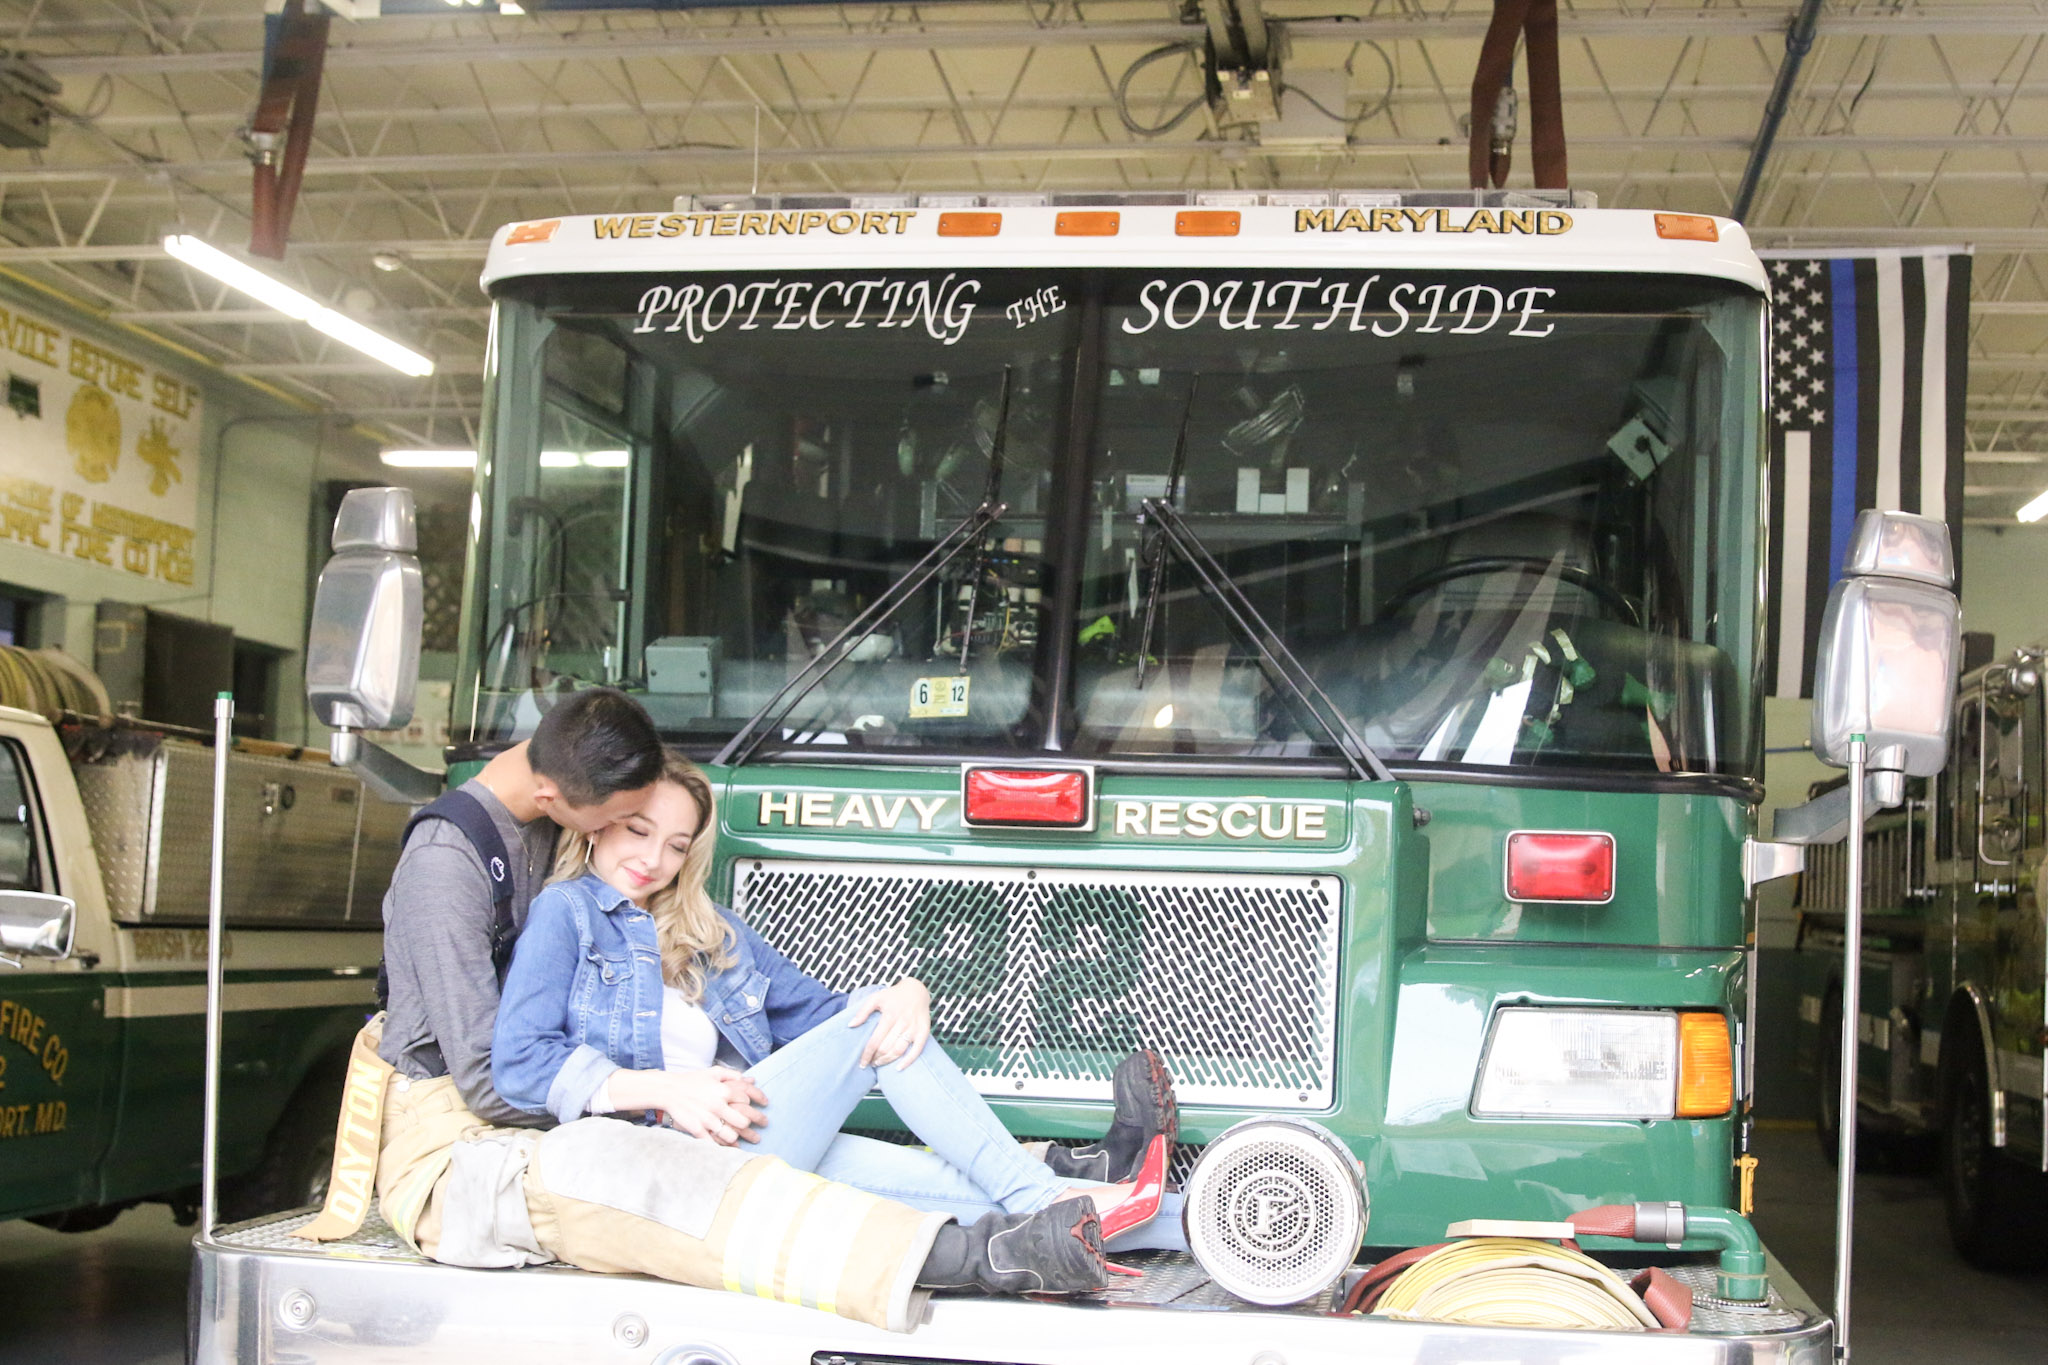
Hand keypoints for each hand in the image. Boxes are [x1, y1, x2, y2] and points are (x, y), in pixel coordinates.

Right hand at [652, 1067, 767, 1145]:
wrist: (669, 1090)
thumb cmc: (691, 1080)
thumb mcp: (713, 1072)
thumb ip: (732, 1074)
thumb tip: (750, 1078)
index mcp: (724, 1091)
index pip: (748, 1099)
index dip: (757, 1102)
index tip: (764, 1106)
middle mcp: (718, 1106)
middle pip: (744, 1121)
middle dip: (752, 1125)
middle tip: (757, 1129)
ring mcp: (708, 1119)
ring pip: (731, 1135)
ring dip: (736, 1138)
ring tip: (740, 1139)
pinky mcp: (697, 1130)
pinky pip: (714, 1143)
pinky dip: (721, 1147)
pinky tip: (727, 1147)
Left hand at [850, 977, 930, 1069]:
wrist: (916, 990)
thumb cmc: (894, 996)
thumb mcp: (876, 998)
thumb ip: (863, 1011)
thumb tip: (851, 1025)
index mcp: (890, 1015)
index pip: (875, 1040)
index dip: (867, 1054)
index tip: (862, 1062)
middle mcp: (902, 1022)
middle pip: (886, 1047)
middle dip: (876, 1058)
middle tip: (870, 1062)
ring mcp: (914, 1028)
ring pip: (899, 1050)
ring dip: (887, 1060)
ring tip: (879, 1063)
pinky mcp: (923, 1032)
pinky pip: (917, 1050)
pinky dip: (908, 1061)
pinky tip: (899, 1067)